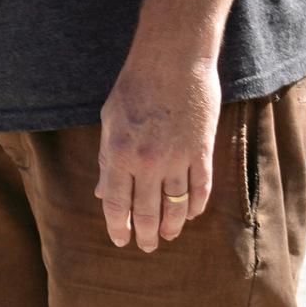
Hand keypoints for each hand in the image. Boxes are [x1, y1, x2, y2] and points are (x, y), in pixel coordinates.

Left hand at [94, 54, 219, 252]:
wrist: (172, 60)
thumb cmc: (134, 86)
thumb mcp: (110, 121)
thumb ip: (108, 160)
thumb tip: (104, 193)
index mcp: (119, 154)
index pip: (117, 205)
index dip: (118, 228)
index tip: (121, 241)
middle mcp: (147, 162)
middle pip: (146, 211)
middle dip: (146, 234)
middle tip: (147, 247)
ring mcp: (177, 158)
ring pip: (175, 206)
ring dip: (172, 226)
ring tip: (168, 236)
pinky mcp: (202, 151)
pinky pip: (200, 189)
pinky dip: (195, 206)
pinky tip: (191, 215)